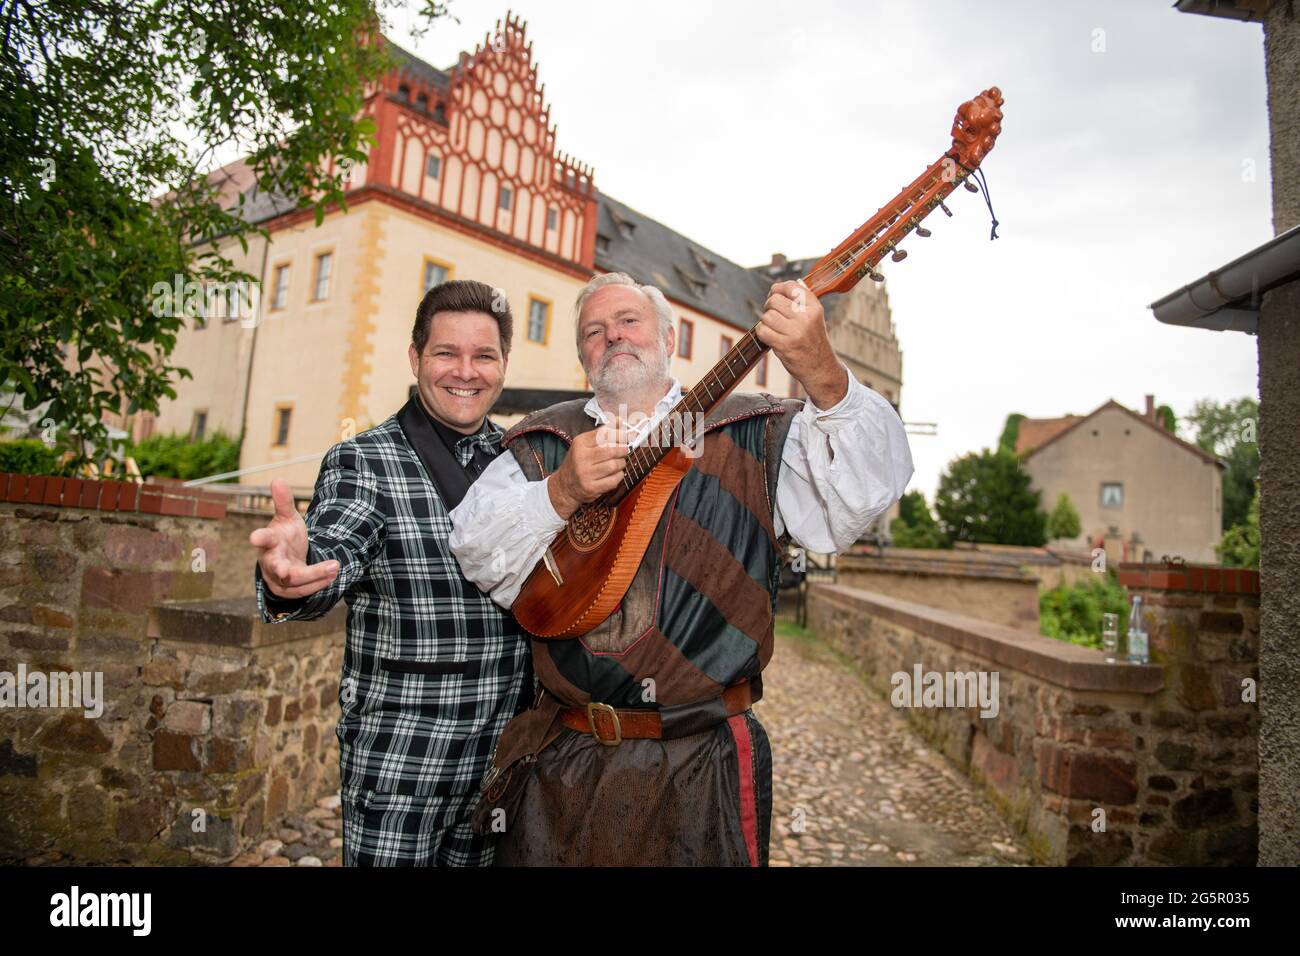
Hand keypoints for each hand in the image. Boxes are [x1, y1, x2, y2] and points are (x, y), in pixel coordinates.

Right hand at [249, 479, 339, 598]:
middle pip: (275, 566)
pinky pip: (303, 590)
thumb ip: (283, 502)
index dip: (259, 537)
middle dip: (281, 570)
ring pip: (294, 580)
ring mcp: (278, 577)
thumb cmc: (284, 536)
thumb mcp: (287, 518)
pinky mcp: (289, 590)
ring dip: (314, 575)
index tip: (254, 537)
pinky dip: (318, 582)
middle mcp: (270, 561)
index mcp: (269, 541)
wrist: (287, 559)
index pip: (263, 538)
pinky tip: (333, 575)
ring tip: (335, 567)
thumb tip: (277, 479)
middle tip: (286, 571)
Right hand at [546, 424, 628, 519]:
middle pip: (612, 450)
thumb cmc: (578, 462)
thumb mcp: (585, 444)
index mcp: (580, 443)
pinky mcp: (591, 488)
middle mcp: (581, 458)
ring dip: (621, 463)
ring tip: (618, 462)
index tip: (629, 434)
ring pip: (614, 465)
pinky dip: (619, 476)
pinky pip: (614, 480)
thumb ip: (602, 432)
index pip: (605, 434)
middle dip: (623, 449)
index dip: (620, 433)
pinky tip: (615, 473)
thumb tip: (620, 421)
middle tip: (625, 450)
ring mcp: (585, 474)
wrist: (564, 486)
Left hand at [754, 279, 847, 408]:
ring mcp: (795, 331)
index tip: (774, 294)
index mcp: (814, 307)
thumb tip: (787, 284)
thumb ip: (803, 301)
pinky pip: (762, 330)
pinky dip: (762, 333)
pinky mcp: (784, 345)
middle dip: (769, 306)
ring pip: (767, 316)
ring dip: (766, 322)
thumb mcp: (814, 318)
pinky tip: (770, 337)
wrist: (820, 368)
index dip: (777, 288)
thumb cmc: (813, 341)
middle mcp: (806, 317)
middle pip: (774, 300)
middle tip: (773, 315)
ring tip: (774, 329)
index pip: (791, 286)